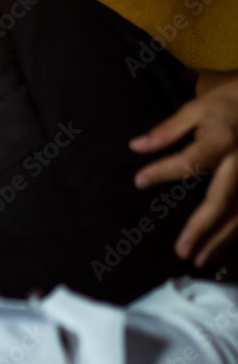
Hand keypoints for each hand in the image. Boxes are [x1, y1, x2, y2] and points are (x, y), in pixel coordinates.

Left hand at [130, 75, 237, 264]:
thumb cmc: (228, 104)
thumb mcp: (196, 108)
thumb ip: (168, 130)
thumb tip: (136, 146)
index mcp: (221, 140)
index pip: (188, 162)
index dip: (162, 172)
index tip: (138, 181)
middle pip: (221, 201)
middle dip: (201, 229)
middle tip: (181, 251)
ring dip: (220, 240)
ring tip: (198, 259)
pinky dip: (234, 234)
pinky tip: (218, 250)